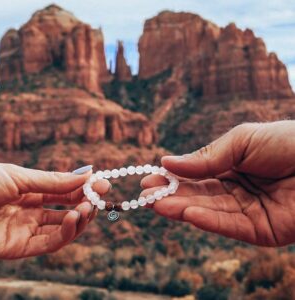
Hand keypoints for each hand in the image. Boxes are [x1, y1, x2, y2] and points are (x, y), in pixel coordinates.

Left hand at [0, 164, 109, 258]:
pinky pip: (49, 244)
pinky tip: (74, 218)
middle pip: (66, 211)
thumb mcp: (21, 177)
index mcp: (29, 192)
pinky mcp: (18, 248)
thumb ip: (54, 181)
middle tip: (100, 196)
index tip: (102, 183)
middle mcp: (30, 212)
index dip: (83, 188)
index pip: (63, 192)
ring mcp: (25, 230)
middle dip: (85, 203)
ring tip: (86, 207)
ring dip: (79, 219)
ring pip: (61, 230)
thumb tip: (88, 172)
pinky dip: (66, 233)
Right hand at [141, 121, 294, 246]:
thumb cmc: (286, 141)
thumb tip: (167, 161)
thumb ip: (206, 157)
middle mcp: (235, 191)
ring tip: (157, 204)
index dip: (172, 178)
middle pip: (198, 195)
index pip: (196, 176)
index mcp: (231, 168)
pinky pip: (231, 226)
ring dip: (183, 208)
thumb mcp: (240, 141)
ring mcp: (247, 212)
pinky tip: (188, 213)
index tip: (148, 178)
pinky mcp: (261, 231)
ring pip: (210, 211)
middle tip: (145, 195)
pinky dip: (209, 221)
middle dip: (171, 195)